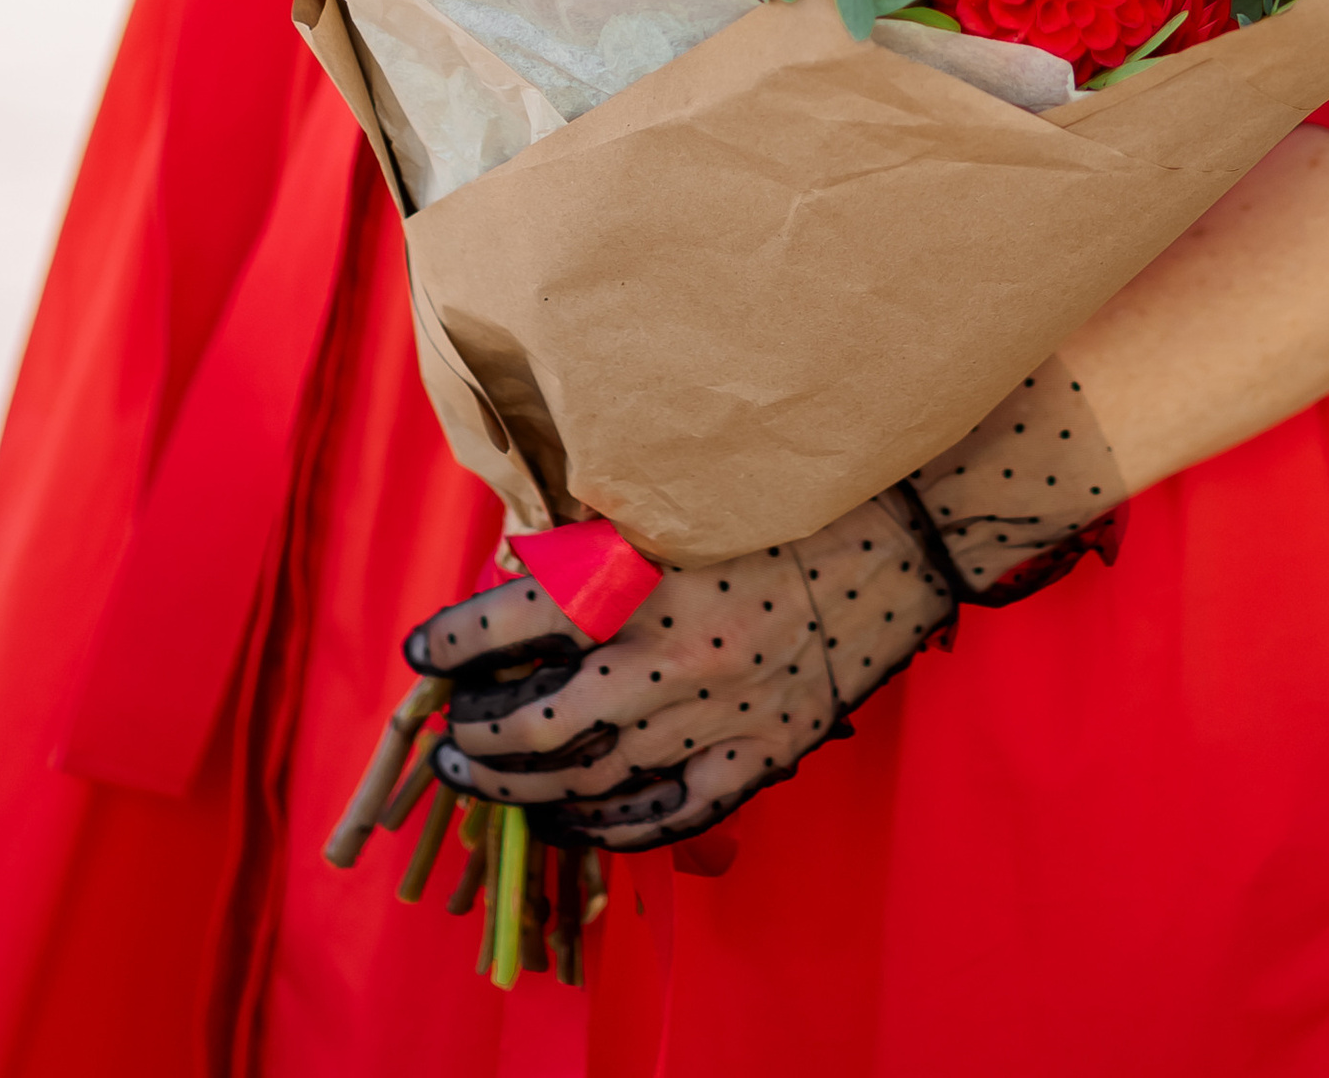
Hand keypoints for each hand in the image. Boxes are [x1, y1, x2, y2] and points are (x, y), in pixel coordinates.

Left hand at [408, 498, 955, 850]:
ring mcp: (718, 716)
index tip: (424, 650)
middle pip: (540, 724)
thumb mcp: (687, 502)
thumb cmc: (791, 502)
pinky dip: (613, 827)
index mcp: (649, 581)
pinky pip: (671, 813)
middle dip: (478, 741)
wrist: (904, 533)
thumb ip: (608, 539)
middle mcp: (671, 657)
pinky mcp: (762, 752)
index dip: (455, 640)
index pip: (515, 619)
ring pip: (593, 781)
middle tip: (448, 743)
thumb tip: (524, 571)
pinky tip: (580, 821)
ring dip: (527, 792)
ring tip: (490, 787)